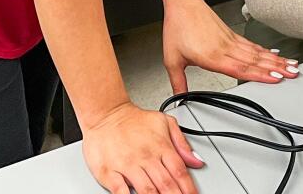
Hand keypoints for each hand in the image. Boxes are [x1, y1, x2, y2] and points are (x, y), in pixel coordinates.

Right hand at [83, 101, 203, 193]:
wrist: (105, 114)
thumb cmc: (134, 121)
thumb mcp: (164, 122)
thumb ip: (181, 143)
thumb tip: (196, 160)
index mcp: (161, 146)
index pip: (180, 172)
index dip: (188, 188)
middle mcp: (146, 157)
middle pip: (166, 184)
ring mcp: (127, 166)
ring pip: (147, 190)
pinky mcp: (108, 172)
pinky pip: (120, 191)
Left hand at [161, 0, 297, 92]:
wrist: (182, 4)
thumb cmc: (178, 28)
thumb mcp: (172, 59)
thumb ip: (178, 82)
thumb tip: (178, 98)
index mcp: (212, 56)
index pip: (241, 68)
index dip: (260, 74)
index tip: (275, 78)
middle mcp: (225, 48)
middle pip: (255, 60)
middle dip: (276, 68)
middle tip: (293, 73)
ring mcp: (230, 40)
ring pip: (257, 52)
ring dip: (275, 60)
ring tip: (291, 65)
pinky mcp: (231, 34)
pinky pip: (251, 45)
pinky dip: (265, 50)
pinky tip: (274, 54)